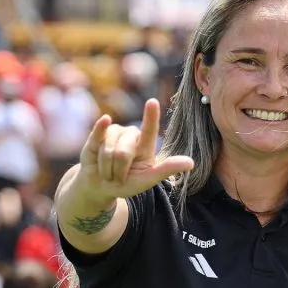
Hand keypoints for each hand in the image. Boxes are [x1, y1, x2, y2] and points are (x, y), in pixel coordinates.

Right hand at [76, 98, 193, 202]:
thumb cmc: (128, 183)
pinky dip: (99, 132)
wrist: (102, 185)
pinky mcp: (97, 135)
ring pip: (108, 151)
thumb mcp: (149, 179)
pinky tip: (103, 126)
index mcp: (145, 145)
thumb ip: (167, 169)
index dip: (150, 116)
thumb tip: (191, 163)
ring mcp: (114, 132)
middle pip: (123, 153)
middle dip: (119, 171)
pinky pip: (98, 133)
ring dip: (107, 168)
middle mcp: (130, 135)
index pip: (149, 130)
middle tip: (119, 176)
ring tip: (109, 171)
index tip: (152, 102)